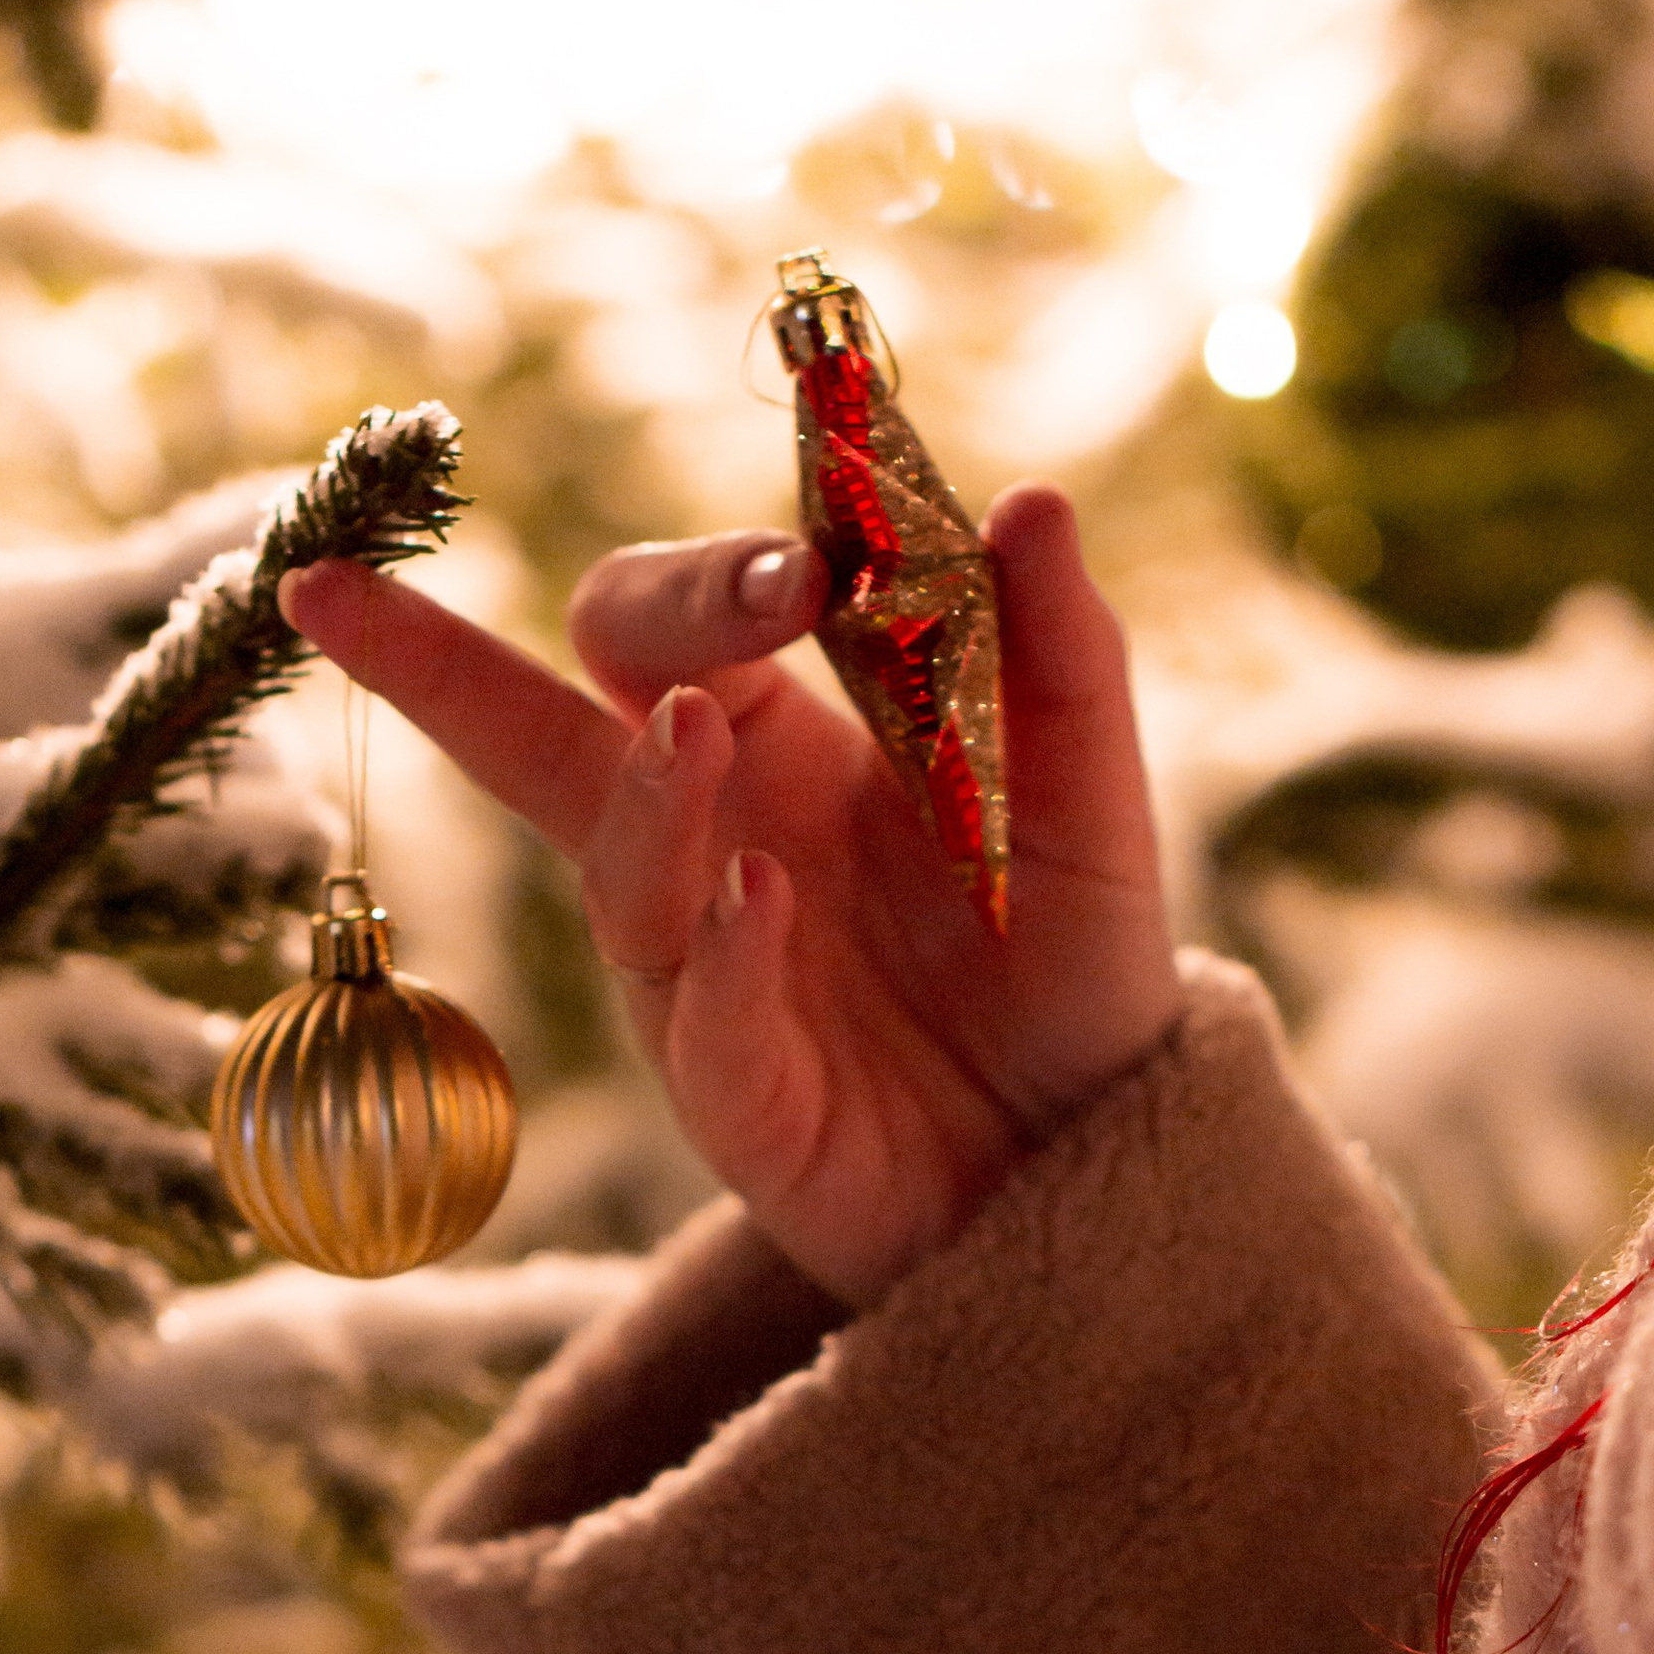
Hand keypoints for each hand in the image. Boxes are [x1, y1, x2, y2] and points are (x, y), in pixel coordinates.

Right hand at [277, 485, 1181, 1308]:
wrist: (1095, 1151)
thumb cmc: (1065, 964)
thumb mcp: (1089, 801)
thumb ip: (1061, 660)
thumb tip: (1034, 502)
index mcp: (773, 745)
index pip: (670, 625)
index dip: (713, 576)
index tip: (812, 553)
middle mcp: (707, 849)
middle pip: (557, 722)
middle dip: (559, 645)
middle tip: (697, 591)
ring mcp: (704, 979)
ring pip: (621, 876)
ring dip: (650, 797)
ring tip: (696, 731)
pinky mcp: (741, 1106)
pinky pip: (703, 1030)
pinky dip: (725, 961)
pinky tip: (759, 898)